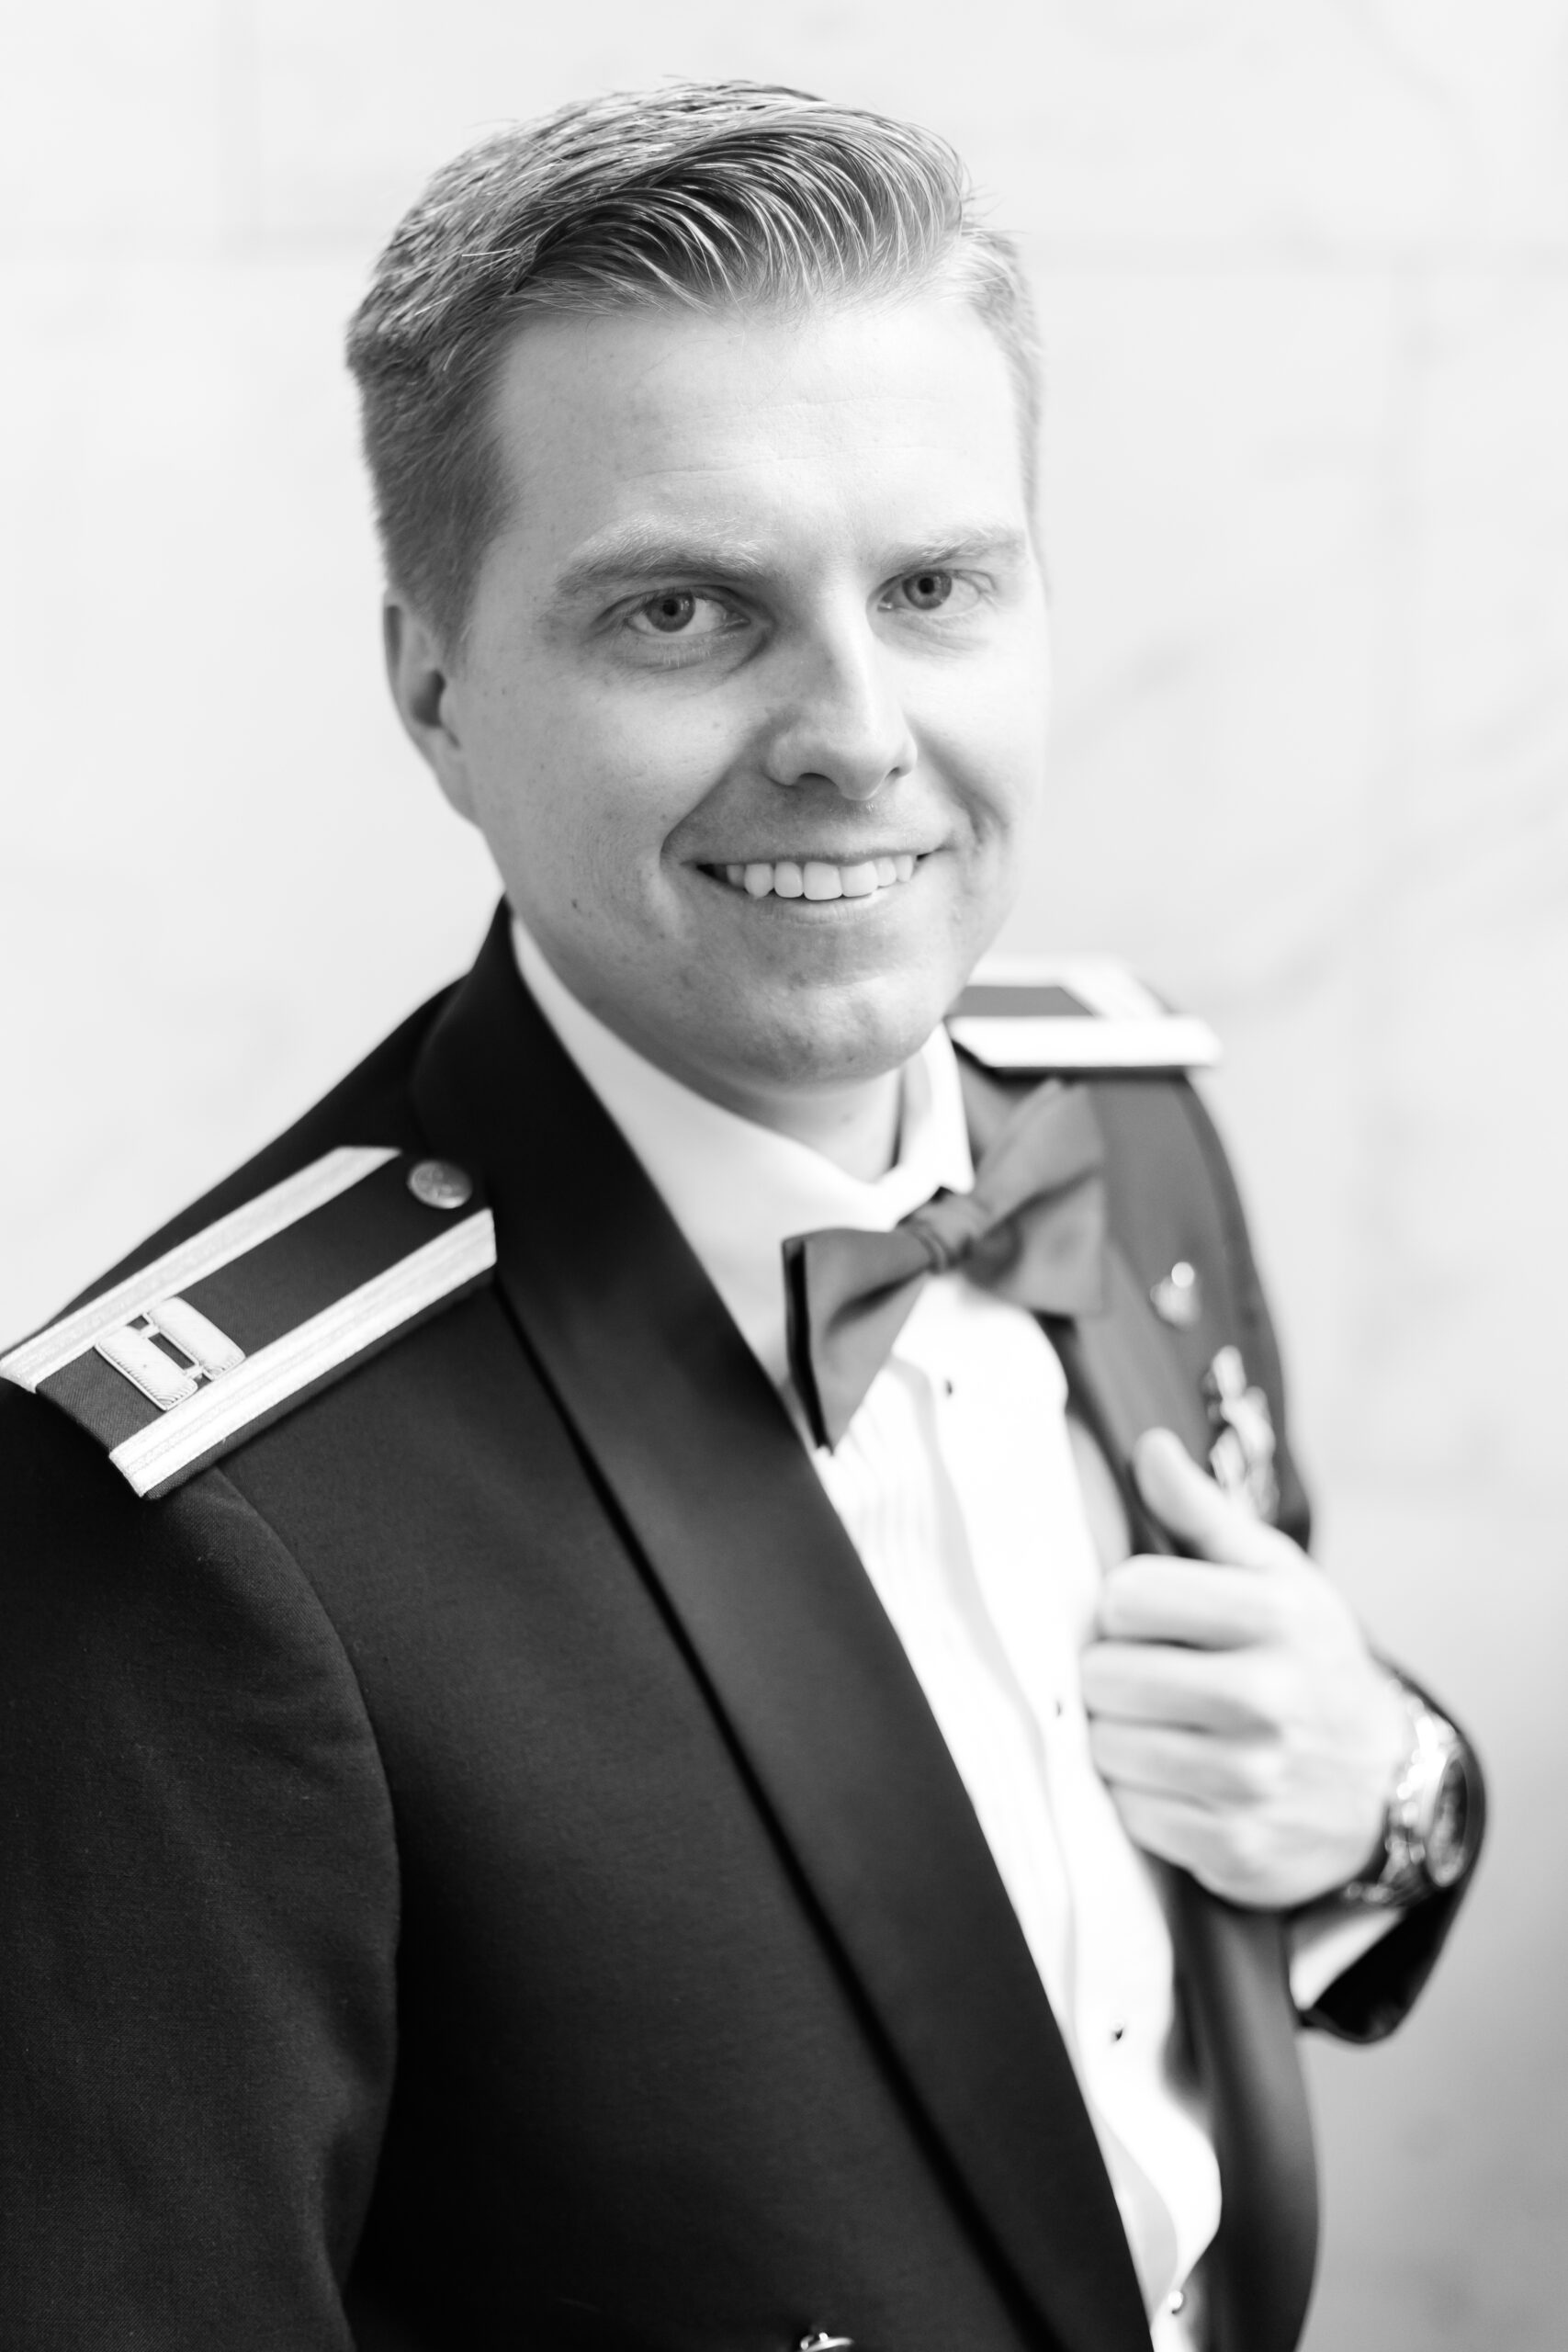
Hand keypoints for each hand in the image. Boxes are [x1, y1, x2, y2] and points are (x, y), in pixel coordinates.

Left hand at [1079, 1428, 1408, 1908]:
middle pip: (1106, 1676)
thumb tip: (1147, 1448)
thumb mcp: (1273, 1575)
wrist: (1381, 1782)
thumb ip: (1201, 1512)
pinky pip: (1133, 1815)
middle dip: (1113, 1673)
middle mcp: (1268, 1698)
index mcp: (1274, 1614)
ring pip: (1109, 1748)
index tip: (1150, 1616)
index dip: (1125, 1604)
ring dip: (1120, 1737)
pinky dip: (1143, 1799)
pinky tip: (1180, 1780)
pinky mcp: (1236, 1848)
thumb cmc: (1305, 1659)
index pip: (1126, 1596)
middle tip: (1148, 1677)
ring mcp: (1253, 1780)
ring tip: (1161, 1727)